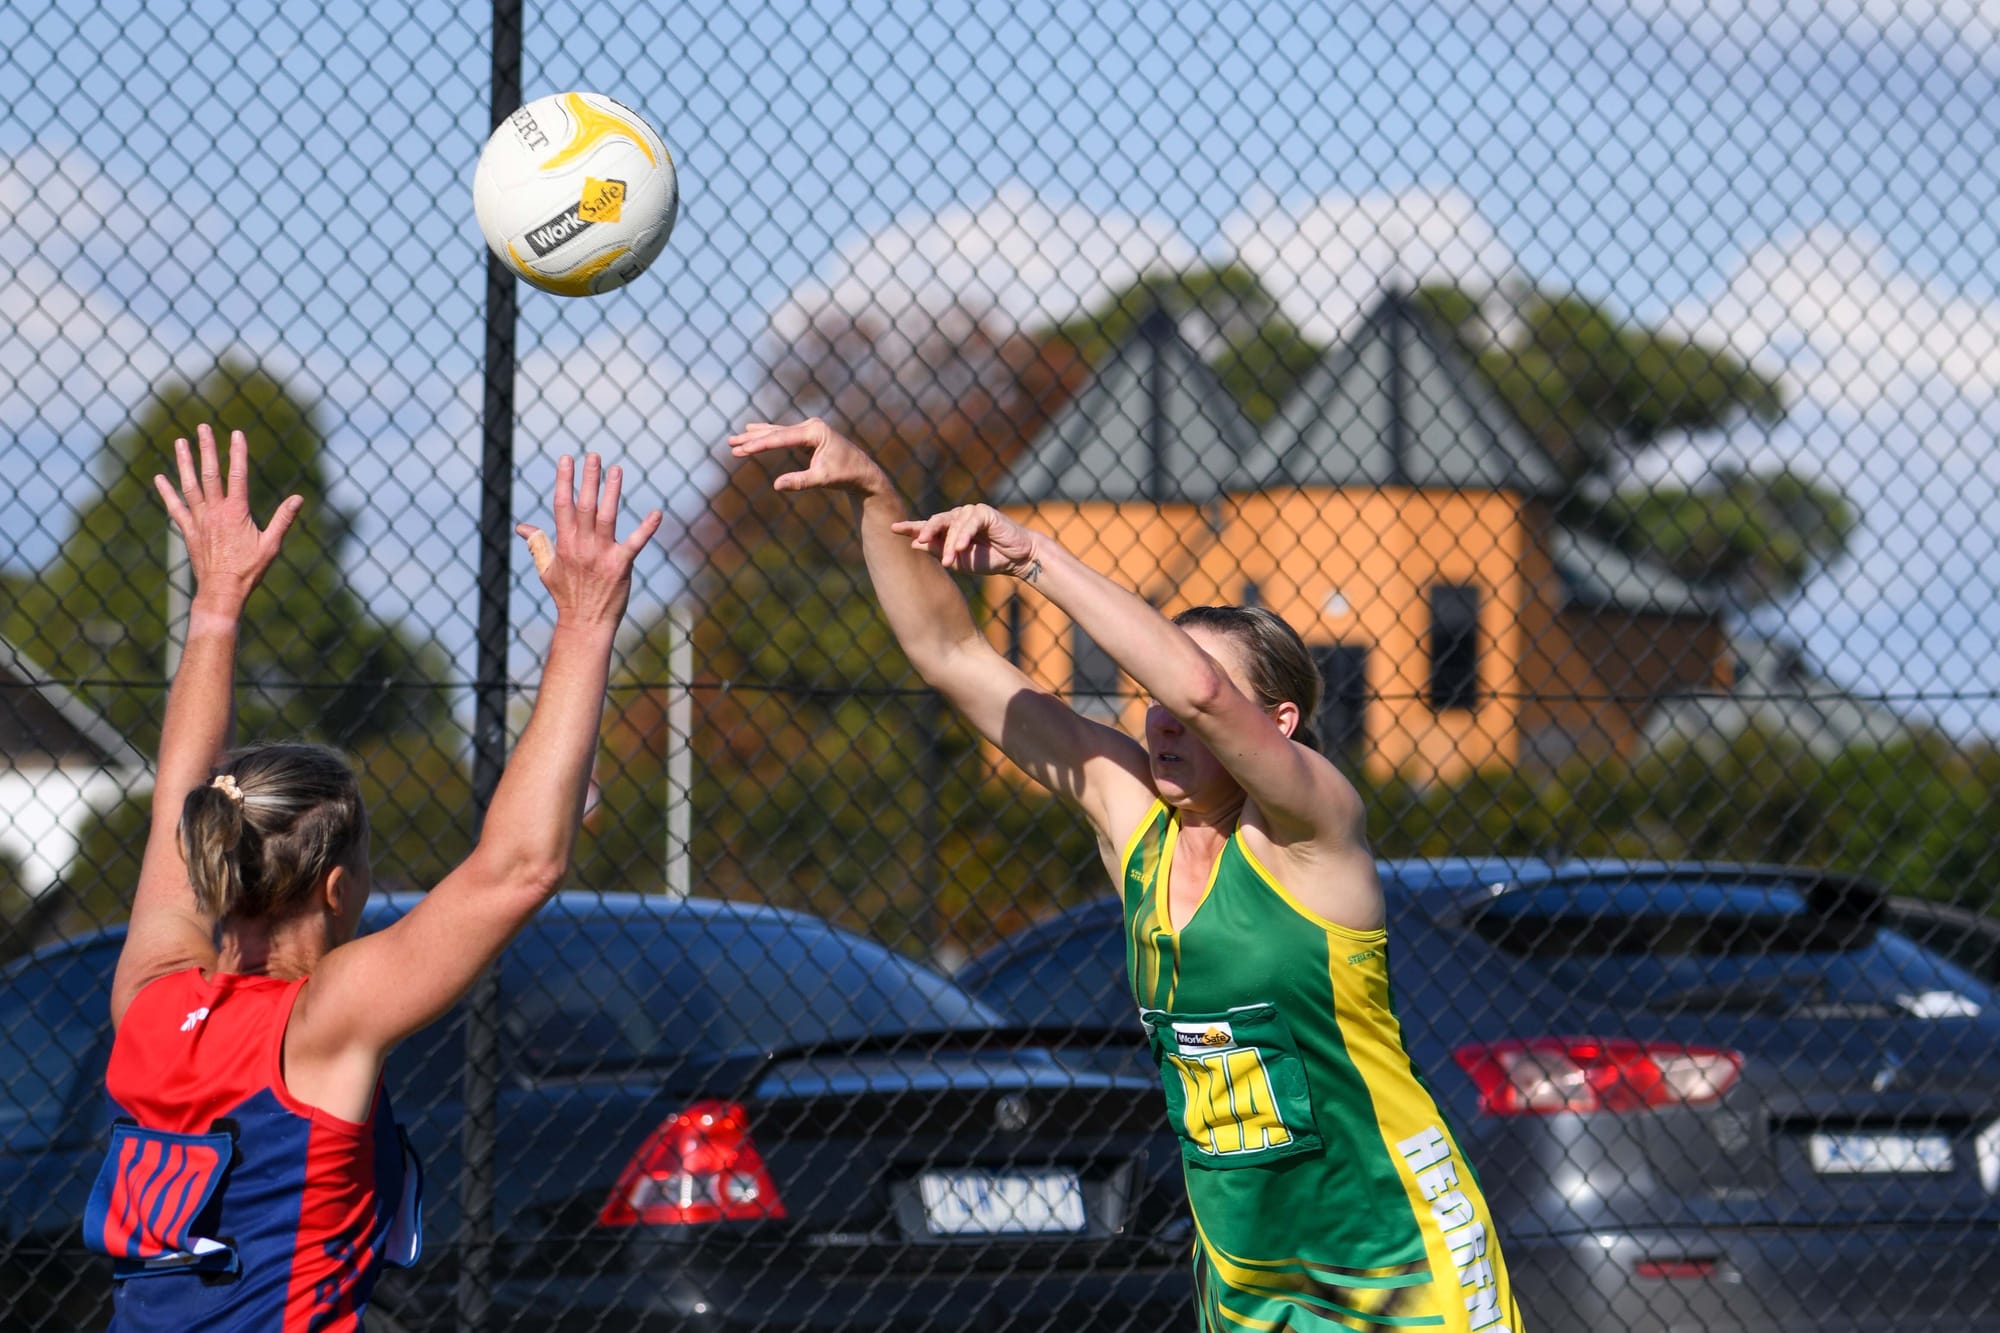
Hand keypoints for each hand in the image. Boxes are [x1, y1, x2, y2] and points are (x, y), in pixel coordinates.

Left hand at [152, 424, 303, 612]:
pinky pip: (176, 507)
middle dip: (206, 449)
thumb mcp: (271, 544)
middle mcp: (215, 511)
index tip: (236, 433)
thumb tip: (298, 499)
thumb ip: (283, 519)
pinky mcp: (189, 531)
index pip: (237, 475)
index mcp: (236, 512)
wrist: (222, 591)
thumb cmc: (250, 570)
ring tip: (180, 442)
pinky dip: (167, 492)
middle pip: (209, 474)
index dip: (237, 453)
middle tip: (203, 428)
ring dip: (184, 462)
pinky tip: (160, 477)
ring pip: (189, 485)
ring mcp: (199, 520)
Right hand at [515, 454, 663, 627]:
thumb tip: (521, 527)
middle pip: (584, 505)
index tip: (566, 459)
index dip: (564, 480)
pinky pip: (635, 543)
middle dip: (588, 479)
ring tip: (617, 470)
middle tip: (594, 455)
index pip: (562, 505)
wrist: (585, 623)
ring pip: (606, 516)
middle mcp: (581, 545)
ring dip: (612, 492)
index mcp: (564, 543)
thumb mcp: (546, 569)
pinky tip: (657, 513)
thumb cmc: (566, 596)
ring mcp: (601, 554)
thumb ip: (537, 544)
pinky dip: (646, 528)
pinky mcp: (621, 565)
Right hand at [726, 419, 891, 495]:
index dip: (760, 445)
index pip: (781, 438)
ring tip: (734, 440)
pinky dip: (767, 437)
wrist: (862, 472)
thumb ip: (800, 481)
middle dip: (752, 439)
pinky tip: (752, 432)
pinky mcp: (807, 436)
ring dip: (756, 437)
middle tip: (729, 443)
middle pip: (775, 432)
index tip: (742, 449)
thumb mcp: (822, 480)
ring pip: (777, 432)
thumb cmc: (845, 475)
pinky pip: (782, 435)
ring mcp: (809, 429)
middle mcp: (810, 426)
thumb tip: (776, 485)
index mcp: (814, 431)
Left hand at [891, 504, 1040, 578]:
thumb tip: (915, 543)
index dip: (910, 527)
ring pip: (953, 525)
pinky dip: (964, 536)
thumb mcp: (959, 560)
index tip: (892, 528)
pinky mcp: (984, 512)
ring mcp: (970, 512)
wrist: (1016, 559)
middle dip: (927, 531)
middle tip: (919, 540)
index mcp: (949, 529)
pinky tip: (961, 548)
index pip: (926, 527)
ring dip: (951, 545)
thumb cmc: (988, 560)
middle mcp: (957, 517)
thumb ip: (938, 550)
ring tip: (951, 561)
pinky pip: (969, 523)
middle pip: (936, 522)